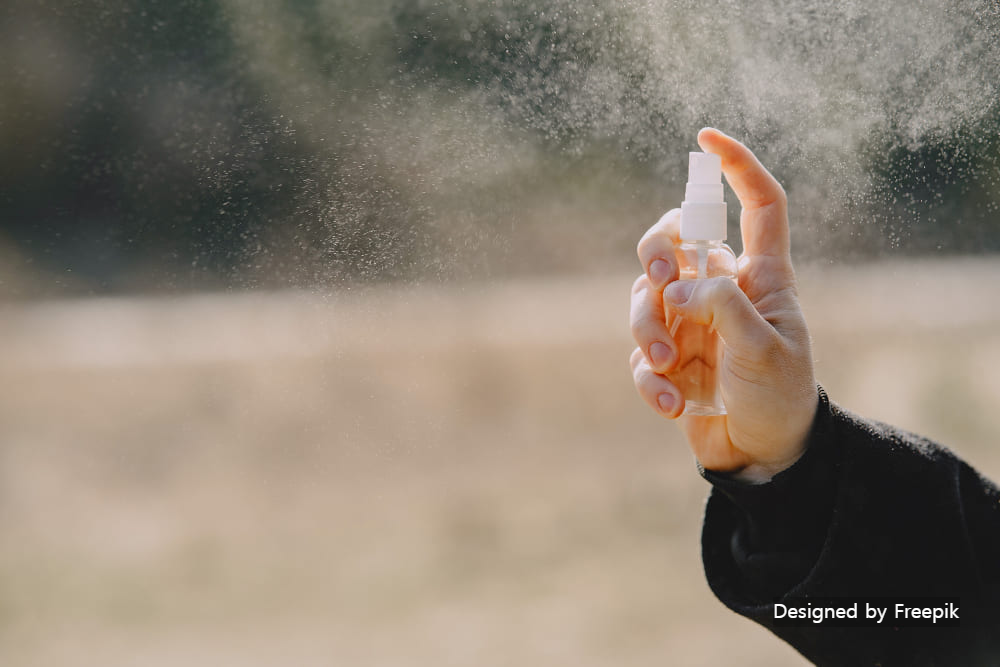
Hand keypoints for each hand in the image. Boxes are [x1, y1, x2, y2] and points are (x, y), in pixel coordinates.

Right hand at [629, 128, 817, 481]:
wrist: (763, 454)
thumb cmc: (780, 397)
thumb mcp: (766, 350)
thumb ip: (724, 308)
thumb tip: (678, 289)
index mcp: (761, 278)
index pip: (758, 207)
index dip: (736, 167)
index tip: (706, 139)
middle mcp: (720, 291)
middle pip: (675, 240)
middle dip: (657, 250)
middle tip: (660, 276)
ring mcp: (689, 323)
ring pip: (646, 297)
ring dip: (650, 329)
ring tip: (671, 366)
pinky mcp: (667, 358)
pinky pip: (642, 353)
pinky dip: (650, 377)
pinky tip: (672, 403)